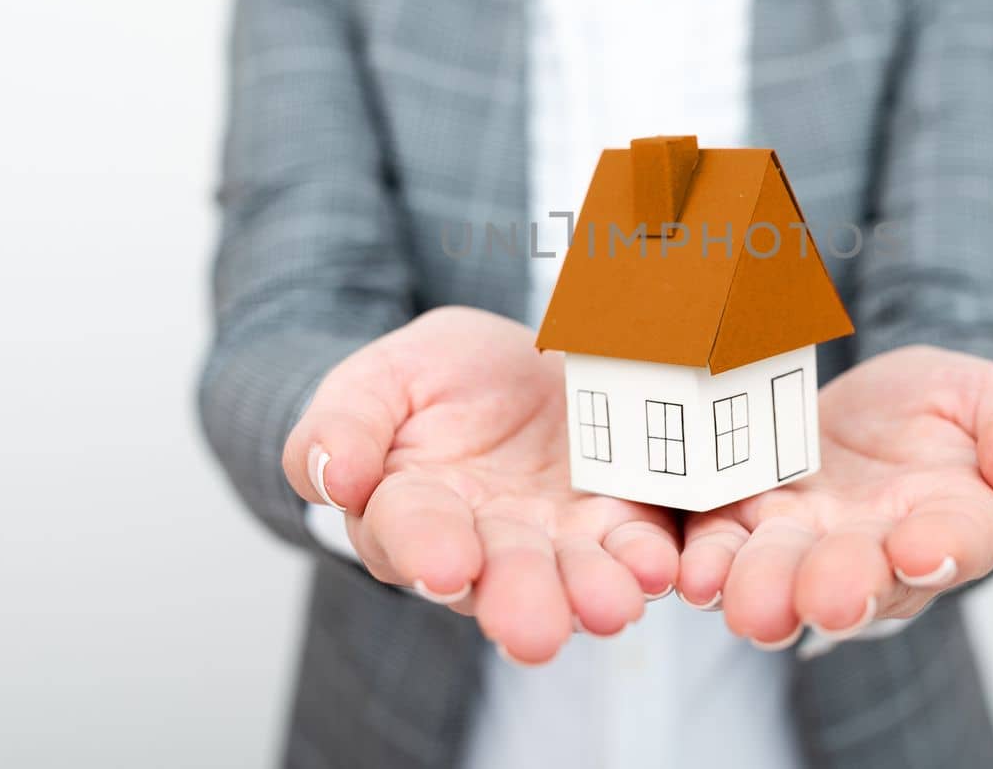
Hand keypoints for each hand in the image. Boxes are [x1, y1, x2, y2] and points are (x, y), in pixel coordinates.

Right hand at [282, 306, 678, 663]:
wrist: (513, 361)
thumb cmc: (431, 379)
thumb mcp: (376, 381)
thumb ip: (342, 427)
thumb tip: (335, 479)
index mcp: (409, 510)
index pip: (410, 532)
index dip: (426, 548)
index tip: (445, 566)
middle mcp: (484, 543)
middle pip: (500, 576)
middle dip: (520, 601)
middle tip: (536, 630)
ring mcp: (556, 537)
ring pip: (573, 576)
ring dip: (592, 595)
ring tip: (612, 606)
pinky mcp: (617, 518)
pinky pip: (633, 546)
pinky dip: (646, 560)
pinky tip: (658, 566)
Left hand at [677, 346, 992, 645]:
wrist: (876, 406)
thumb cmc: (949, 414)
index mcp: (956, 523)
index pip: (957, 543)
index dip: (940, 548)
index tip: (919, 547)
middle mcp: (877, 552)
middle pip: (859, 581)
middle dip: (838, 589)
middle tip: (824, 597)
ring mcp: (805, 542)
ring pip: (782, 578)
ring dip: (763, 591)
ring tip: (747, 602)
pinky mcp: (745, 520)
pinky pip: (722, 547)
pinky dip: (707, 562)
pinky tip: (694, 571)